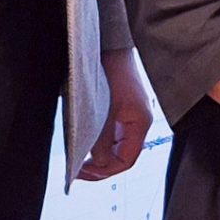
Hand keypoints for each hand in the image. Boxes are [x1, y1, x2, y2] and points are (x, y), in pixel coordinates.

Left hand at [78, 48, 154, 180]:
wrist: (111, 46)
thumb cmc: (112, 72)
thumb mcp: (106, 110)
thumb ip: (103, 139)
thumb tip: (98, 162)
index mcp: (140, 123)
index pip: (126, 160)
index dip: (106, 171)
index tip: (84, 172)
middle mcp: (137, 122)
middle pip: (122, 156)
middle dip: (101, 167)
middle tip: (79, 171)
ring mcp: (130, 116)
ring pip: (116, 146)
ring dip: (99, 155)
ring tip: (80, 159)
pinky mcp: (121, 109)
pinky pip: (113, 134)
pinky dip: (100, 143)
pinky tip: (86, 142)